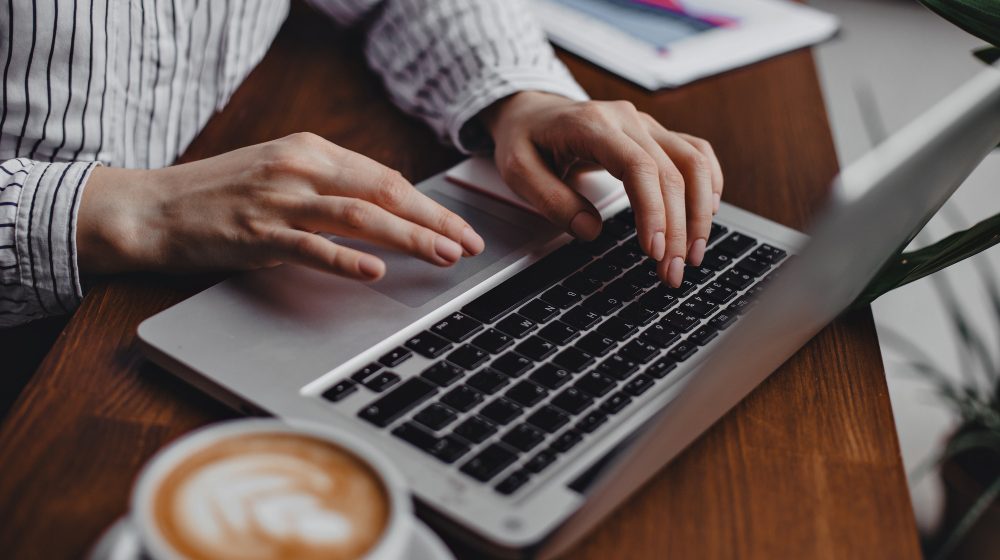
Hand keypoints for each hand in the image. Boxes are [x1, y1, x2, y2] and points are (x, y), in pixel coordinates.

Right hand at [77, 132, 484, 279]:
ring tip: (443, 255)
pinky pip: (310, 246)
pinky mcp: (256, 234)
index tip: (458, 225)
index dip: (428, 204)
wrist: (154, 208)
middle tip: (468, 244)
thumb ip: (330, 188)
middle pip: (383, 193)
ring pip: (358, 217)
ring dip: (408, 237)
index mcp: (311, 150)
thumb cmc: (221, 195)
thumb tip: (385, 212)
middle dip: (433, 220)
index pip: (386, 178)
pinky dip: (345, 258)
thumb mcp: (281, 175)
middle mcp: (300, 168)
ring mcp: (278, 200)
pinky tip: (375, 269)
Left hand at [482, 92, 723, 286]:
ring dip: (700, 212)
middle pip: (672, 172)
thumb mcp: (519, 171)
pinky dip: (709, 184)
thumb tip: (591, 231)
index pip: (639, 167)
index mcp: (594, 125)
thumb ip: (552, 200)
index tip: (655, 250)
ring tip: (693, 254)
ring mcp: (646, 125)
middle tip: (673, 271)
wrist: (531, 111)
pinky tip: (708, 215)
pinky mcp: (656, 135)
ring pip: (694, 163)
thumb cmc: (525, 140)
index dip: (653, 211)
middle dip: (678, 228)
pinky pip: (696, 153)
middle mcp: (628, 120)